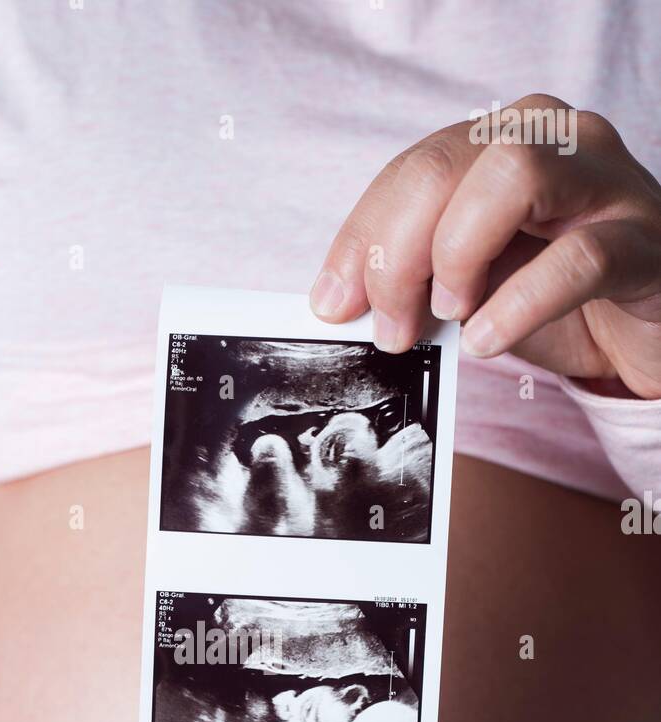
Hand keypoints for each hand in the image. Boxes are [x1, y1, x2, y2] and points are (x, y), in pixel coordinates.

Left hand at [310, 94, 660, 398]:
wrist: (645, 332)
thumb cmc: (558, 298)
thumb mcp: (473, 282)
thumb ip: (416, 277)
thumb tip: (342, 299)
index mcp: (503, 141)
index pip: (413, 169)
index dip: (363, 239)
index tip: (333, 303)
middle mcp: (555, 139)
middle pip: (447, 164)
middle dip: (398, 252)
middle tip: (390, 325)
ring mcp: (606, 183)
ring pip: (511, 177)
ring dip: (457, 254)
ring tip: (449, 314)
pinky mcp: (644, 242)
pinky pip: (575, 260)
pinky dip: (515, 305)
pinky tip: (484, 340)